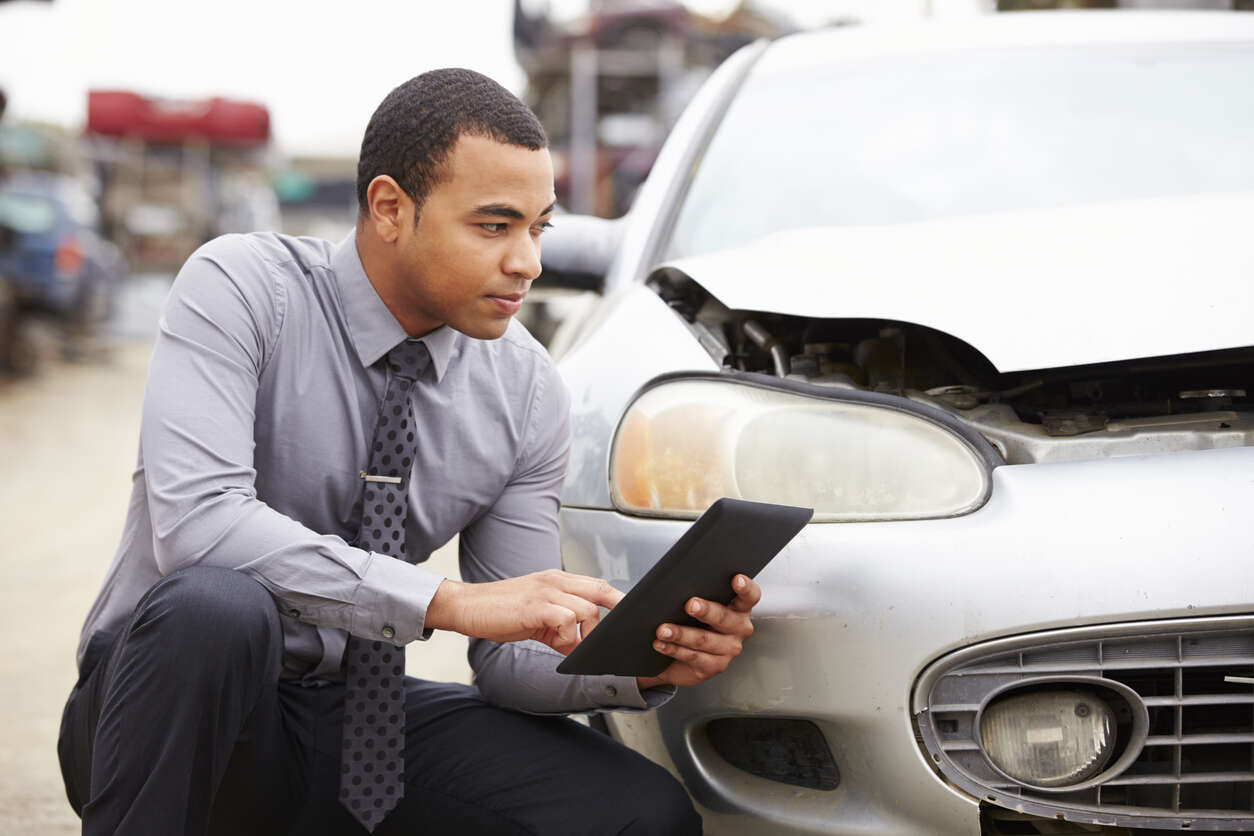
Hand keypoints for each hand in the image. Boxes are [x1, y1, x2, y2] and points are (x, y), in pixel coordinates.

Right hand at [426, 569, 622, 654]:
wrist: (467, 607)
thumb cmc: (500, 612)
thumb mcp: (537, 619)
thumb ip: (561, 630)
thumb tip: (581, 649)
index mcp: (557, 580)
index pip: (597, 584)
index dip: (617, 599)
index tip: (629, 616)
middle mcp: (555, 581)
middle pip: (601, 590)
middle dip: (615, 612)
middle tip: (613, 636)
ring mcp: (546, 592)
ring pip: (587, 609)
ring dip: (583, 633)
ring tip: (565, 644)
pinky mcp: (536, 607)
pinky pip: (567, 620)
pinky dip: (568, 638)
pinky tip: (554, 643)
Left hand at [636, 574, 760, 689]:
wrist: (676, 650)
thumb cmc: (687, 618)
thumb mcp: (692, 601)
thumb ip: (694, 589)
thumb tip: (676, 574)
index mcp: (738, 607)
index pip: (750, 596)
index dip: (745, 587)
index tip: (734, 578)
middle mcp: (738, 629)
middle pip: (726, 619)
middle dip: (707, 611)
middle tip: (689, 604)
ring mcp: (727, 650)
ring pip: (705, 641)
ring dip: (681, 634)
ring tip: (662, 628)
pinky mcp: (712, 667)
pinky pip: (693, 658)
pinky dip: (674, 650)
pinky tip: (659, 643)